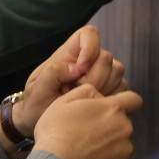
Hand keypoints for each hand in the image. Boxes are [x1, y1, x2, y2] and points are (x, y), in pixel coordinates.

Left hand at [12, 25, 126, 135]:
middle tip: (74, 92)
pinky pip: (122, 88)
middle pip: (106, 57)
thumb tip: (77, 67)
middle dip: (94, 78)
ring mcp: (101, 74)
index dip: (90, 46)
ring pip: (117, 72)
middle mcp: (88, 60)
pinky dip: (109, 98)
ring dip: (101, 89)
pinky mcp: (111, 89)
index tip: (81, 68)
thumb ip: (54, 73)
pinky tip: (92, 106)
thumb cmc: (36, 103)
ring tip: (80, 100)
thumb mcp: (37, 88)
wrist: (43, 124)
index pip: (89, 33)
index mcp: (69, 53)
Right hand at [32, 84, 142, 158]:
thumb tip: (99, 95)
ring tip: (85, 150)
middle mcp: (125, 128)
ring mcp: (126, 151)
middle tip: (86, 133)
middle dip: (109, 125)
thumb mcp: (64, 101)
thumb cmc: (56, 133)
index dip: (126, 102)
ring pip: (121, 143)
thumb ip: (87, 91)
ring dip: (108, 144)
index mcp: (113, 109)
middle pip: (123, 123)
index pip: (134, 100)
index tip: (113, 109)